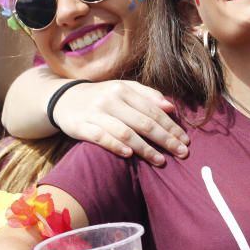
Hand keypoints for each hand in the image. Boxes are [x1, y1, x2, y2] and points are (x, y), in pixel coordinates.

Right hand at [53, 81, 189, 165]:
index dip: (170, 126)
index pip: (152, 110)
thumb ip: (148, 95)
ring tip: (161, 161)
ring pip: (125, 132)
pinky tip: (130, 155)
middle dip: (165, 139)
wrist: (64, 99)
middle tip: (182, 153)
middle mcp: (110, 100)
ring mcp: (94, 113)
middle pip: (143, 122)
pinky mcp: (80, 126)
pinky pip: (100, 137)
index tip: (185, 140)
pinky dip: (116, 146)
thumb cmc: (102, 97)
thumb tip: (171, 107)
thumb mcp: (123, 89)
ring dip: (145, 148)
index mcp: (123, 89)